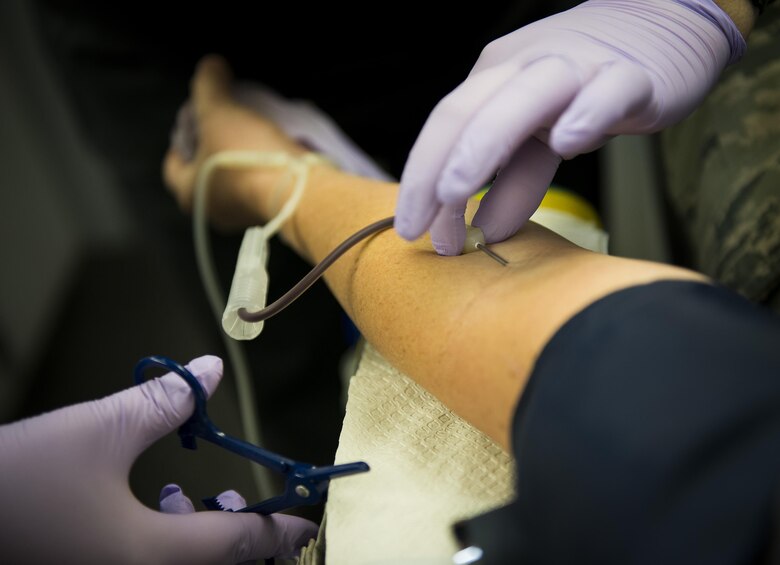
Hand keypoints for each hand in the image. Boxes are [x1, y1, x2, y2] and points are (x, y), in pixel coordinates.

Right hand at [0, 355, 317, 563]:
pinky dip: (166, 546)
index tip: (308, 521)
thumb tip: (211, 370)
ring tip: (188, 496)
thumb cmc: (19, 479)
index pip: (240, 545)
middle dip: (239, 536)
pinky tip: (150, 510)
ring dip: (200, 540)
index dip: (280, 529)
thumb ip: (166, 403)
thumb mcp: (99, 431)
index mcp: (151, 556)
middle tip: (235, 497)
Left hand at [164, 55, 306, 231]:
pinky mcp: (270, 212)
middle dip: (210, 149)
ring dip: (236, 160)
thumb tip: (210, 64)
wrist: (296, 189)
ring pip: (232, 182)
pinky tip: (269, 150)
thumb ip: (208, 85)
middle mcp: (212, 212)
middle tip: (220, 125)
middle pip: (203, 174)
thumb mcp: (219, 111)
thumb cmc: (245, 156)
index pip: (172, 166)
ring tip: (247, 134)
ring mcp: (242, 216)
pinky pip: (257, 187)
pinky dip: (258, 169)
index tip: (192, 124)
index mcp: (189, 194)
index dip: (179, 142)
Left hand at [394, 0, 745, 254]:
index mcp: (495, 80)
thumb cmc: (588, 89)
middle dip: (434, 171)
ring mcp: (577, 67)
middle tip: (420, 228)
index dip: (420, 178)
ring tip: (455, 191)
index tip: (409, 230)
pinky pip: (607, 91)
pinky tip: (568, 143)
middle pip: (467, 112)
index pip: (446, 128)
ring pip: (523, 97)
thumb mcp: (542, 138)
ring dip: (483, 144)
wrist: (663, 26)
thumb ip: (514, 180)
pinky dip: (587, 114)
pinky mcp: (631, 76)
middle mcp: (525, 68)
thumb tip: (484, 232)